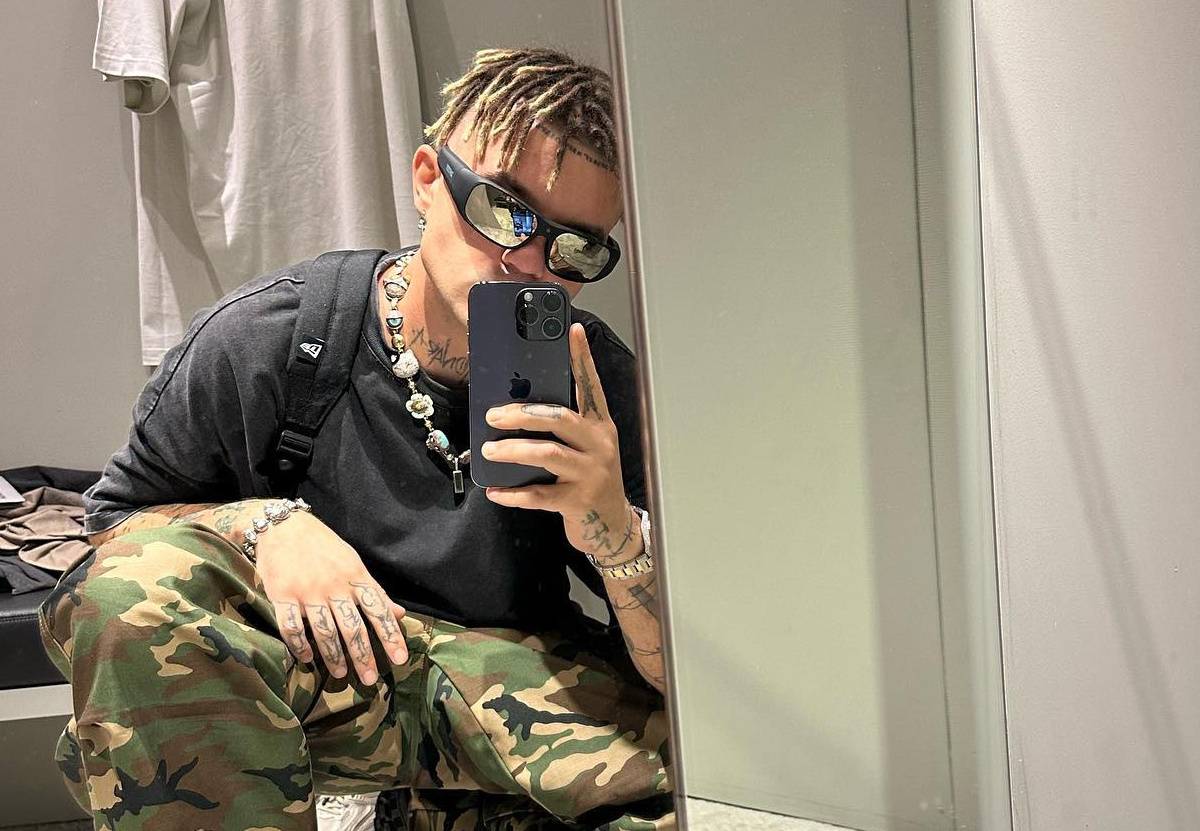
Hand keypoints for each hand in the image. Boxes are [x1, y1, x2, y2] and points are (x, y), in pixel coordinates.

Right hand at [254, 512, 408, 684]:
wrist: (283, 526)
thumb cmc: (323, 546)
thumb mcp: (353, 563)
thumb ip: (374, 591)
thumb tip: (399, 613)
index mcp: (355, 576)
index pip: (378, 610)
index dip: (390, 635)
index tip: (400, 659)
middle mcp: (334, 586)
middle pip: (353, 627)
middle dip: (363, 655)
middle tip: (370, 680)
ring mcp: (307, 591)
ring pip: (324, 631)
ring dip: (334, 656)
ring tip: (342, 674)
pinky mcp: (282, 595)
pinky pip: (291, 626)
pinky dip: (299, 645)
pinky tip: (306, 659)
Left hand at [481, 323, 641, 563]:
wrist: (612, 526)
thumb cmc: (590, 477)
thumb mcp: (586, 446)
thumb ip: (563, 426)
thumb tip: (518, 405)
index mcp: (600, 425)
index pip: (591, 385)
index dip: (582, 358)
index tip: (572, 330)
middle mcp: (599, 445)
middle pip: (560, 418)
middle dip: (522, 414)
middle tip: (493, 415)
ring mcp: (590, 474)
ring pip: (548, 454)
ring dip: (513, 451)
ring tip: (488, 450)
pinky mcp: (577, 502)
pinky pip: (540, 495)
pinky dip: (513, 494)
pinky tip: (494, 491)